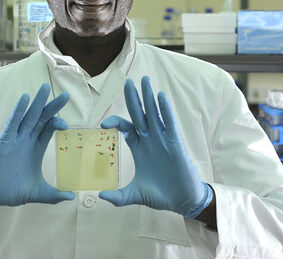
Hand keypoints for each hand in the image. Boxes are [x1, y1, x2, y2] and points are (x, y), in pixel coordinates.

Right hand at [0, 84, 74, 214]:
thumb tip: (71, 198)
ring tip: (45, 88)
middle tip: (65, 95)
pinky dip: (18, 111)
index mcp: (36, 147)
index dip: (58, 122)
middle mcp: (27, 140)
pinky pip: (12, 124)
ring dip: (37, 103)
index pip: (49, 128)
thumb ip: (53, 195)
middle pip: (42, 118)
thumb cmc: (11, 191)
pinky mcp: (3, 142)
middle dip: (53, 107)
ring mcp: (15, 139)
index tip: (67, 125)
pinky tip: (25, 99)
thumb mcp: (36, 192)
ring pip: (29, 117)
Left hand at [99, 76, 212, 217]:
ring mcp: (163, 140)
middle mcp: (149, 139)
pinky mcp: (175, 144)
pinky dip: (165, 110)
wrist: (182, 202)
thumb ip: (118, 197)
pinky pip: (169, 124)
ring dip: (149, 97)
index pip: (125, 127)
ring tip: (145, 80)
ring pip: (154, 114)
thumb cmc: (160, 195)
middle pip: (139, 114)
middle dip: (134, 98)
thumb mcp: (135, 194)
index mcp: (139, 147)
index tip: (103, 124)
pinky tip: (161, 96)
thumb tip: (100, 197)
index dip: (115, 122)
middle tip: (127, 81)